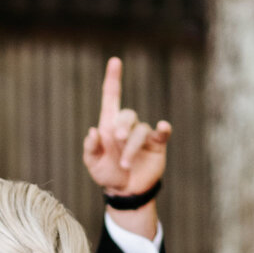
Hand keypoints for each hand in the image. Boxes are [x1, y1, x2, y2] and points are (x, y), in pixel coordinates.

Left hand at [81, 57, 170, 236]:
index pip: (112, 97)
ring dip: (132, 147)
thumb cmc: (107, 174)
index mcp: (109, 126)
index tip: (115, 61)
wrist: (125, 191)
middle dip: (122, 126)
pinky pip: (162, 132)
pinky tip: (162, 128)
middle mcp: (127, 127)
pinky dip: (163, 129)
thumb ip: (90, 148)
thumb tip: (93, 131)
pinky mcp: (157, 144)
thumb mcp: (93, 163)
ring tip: (125, 165)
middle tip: (118, 140)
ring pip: (140, 131)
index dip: (113, 79)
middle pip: (127, 114)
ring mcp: (143, 135)